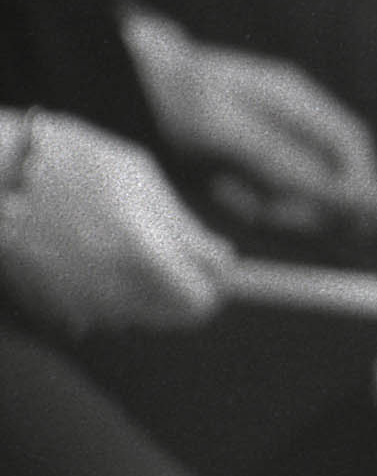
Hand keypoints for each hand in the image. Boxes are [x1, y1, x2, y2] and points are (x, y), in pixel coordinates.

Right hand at [0, 112, 229, 333]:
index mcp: (142, 257)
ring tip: (109, 240)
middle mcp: (114, 292)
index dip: (211, 282)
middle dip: (179, 287)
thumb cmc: (62, 160)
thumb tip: (224, 260)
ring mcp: (81, 305)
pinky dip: (102, 291)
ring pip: (137, 314)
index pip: (202, 301)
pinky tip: (80, 253)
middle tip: (161, 249)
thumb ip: (184, 225)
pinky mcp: (54, 310)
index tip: (207, 263)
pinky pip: (99, 312)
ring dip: (140, 289)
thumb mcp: (134, 174)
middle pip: (174, 315)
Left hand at [119, 12, 376, 199]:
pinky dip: (246, 204)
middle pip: (329, 175)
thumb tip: (324, 190)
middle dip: (306, 203)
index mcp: (293, 99)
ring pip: (295, 194)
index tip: (355, 219)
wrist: (124, 86)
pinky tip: (217, 189)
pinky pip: (265, 199)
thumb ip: (275, 156)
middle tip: (270, 216)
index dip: (361, 181)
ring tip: (224, 190)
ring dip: (267, 205)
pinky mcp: (250, 165)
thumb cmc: (168, 94)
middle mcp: (289, 123)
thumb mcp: (220, 126)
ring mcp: (270, 144)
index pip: (349, 143)